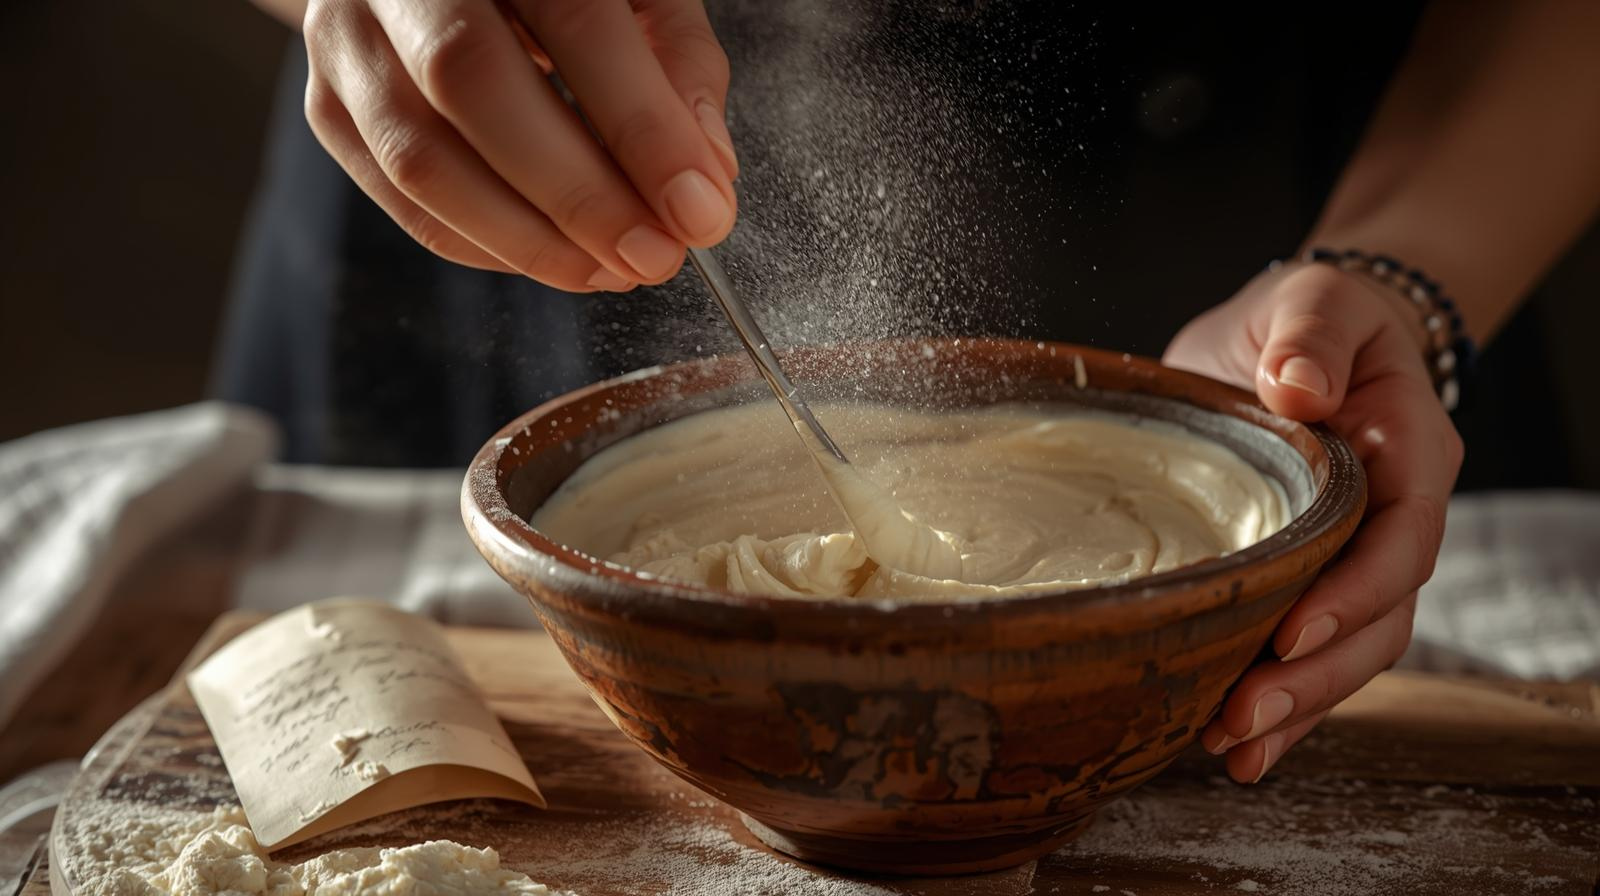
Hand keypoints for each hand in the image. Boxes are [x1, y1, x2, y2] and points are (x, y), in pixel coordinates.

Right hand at [302, 0, 738, 291]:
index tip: (701, 211)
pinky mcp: (328, 103)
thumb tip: (704, 182)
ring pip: (421, 158)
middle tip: (655, 257)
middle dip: (578, 195)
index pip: (575, 21)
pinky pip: (400, 198)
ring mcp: (347, 36)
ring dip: (529, 239)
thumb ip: (678, 68)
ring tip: (612, 271)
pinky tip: (554, 258)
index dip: (642, 126)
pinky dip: (484, 245)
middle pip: (474, 87)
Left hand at [1164, 261, 1462, 782]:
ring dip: (1296, 706)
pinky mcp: (1314, 581)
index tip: (1290, 632)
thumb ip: (1310, 335)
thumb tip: (1300, 385)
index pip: (1401, 538)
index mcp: (1408, 451)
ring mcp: (1359, 558)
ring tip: (1231, 745)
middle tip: (1241, 718)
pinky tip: (1237, 749)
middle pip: (1380, 617)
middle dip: (1316, 677)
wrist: (1293, 342)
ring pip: (1350, 651)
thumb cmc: (1304, 321)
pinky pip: (1313, 654)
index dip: (1354, 592)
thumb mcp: (1310, 300)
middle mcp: (1396, 517)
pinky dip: (1283, 706)